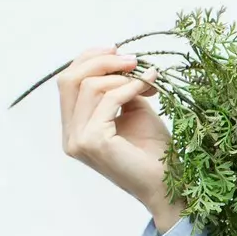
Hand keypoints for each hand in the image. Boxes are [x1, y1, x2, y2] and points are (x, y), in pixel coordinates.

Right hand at [57, 45, 183, 231]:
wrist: (168, 185)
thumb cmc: (155, 152)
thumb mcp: (135, 111)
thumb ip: (121, 89)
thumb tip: (124, 63)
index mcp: (74, 127)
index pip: (68, 82)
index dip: (89, 60)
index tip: (118, 50)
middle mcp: (70, 135)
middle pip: (69, 80)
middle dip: (101, 61)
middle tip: (133, 59)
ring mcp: (78, 140)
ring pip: (87, 87)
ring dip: (120, 74)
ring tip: (146, 75)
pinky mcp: (92, 142)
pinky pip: (107, 101)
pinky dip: (130, 88)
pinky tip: (150, 86)